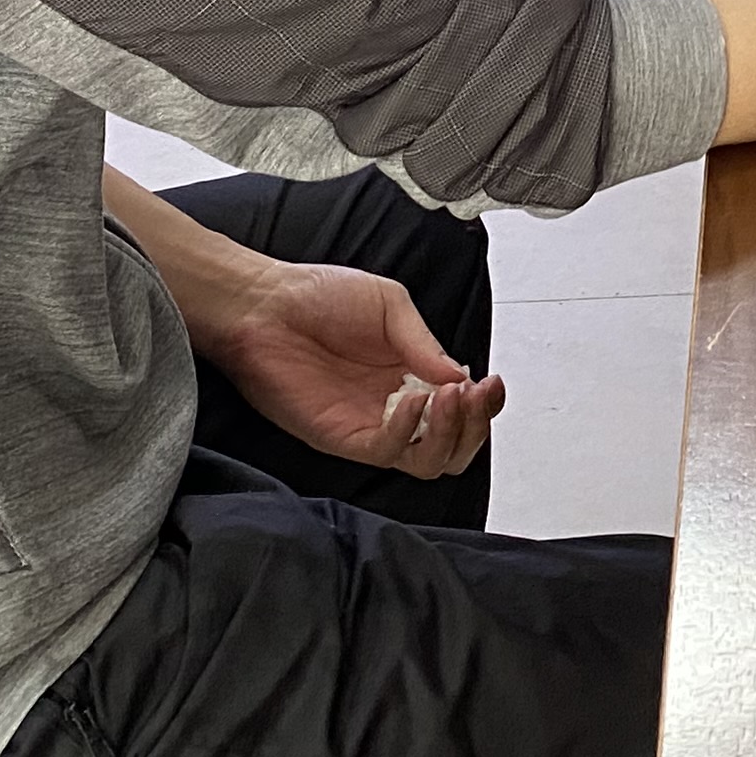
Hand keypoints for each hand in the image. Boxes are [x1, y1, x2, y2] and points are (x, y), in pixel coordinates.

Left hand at [203, 260, 504, 478]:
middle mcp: (396, 407)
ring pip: (427, 460)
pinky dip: (408, 431)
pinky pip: (386, 451)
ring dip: (450, 433)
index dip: (484, 403)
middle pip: (453, 445)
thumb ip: (425, 343)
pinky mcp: (341, 437)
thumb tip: (463, 376)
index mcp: (413, 374)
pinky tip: (414, 401)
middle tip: (475, 395)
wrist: (263, 304)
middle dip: (475, 425)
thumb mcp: (389, 305)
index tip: (491, 383)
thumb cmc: (317, 296)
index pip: (463, 407)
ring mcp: (371, 426)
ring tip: (450, 398)